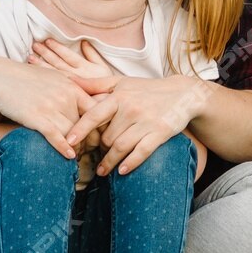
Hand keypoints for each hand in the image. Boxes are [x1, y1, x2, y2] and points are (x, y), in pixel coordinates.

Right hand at [0, 59, 94, 157]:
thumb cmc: (27, 79)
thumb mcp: (55, 78)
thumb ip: (72, 89)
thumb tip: (89, 100)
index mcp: (72, 87)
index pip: (97, 110)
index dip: (102, 126)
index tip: (102, 136)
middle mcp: (65, 97)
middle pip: (87, 125)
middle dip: (91, 140)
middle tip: (92, 151)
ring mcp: (51, 108)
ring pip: (73, 134)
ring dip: (78, 148)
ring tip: (78, 156)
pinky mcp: (37, 118)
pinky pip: (56, 137)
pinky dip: (64, 148)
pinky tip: (68, 156)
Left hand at [29, 36, 121, 89]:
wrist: (110, 109)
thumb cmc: (108, 88)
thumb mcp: (103, 69)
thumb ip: (93, 55)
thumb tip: (83, 42)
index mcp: (86, 68)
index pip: (68, 55)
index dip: (57, 47)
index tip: (47, 40)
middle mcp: (77, 76)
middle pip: (58, 62)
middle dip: (46, 53)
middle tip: (35, 45)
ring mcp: (71, 86)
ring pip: (53, 73)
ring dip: (41, 64)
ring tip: (30, 58)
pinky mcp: (68, 95)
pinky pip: (53, 85)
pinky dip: (43, 77)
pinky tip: (34, 73)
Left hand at [69, 75, 207, 177]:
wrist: (183, 94)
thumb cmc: (146, 89)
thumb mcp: (121, 83)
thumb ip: (94, 84)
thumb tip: (68, 81)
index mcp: (119, 96)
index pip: (94, 114)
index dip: (80, 129)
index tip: (69, 143)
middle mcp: (131, 108)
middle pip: (107, 137)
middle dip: (99, 150)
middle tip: (92, 158)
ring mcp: (146, 121)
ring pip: (121, 147)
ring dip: (110, 162)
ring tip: (102, 171)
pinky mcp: (160, 132)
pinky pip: (142, 151)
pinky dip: (131, 163)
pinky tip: (123, 171)